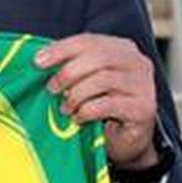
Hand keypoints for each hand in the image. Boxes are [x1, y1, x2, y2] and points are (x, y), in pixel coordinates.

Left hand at [34, 34, 158, 169]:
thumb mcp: (87, 81)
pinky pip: (108, 104)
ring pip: (103, 79)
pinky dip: (86, 111)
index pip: (88, 41)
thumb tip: (40, 58)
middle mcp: (137, 62)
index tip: (37, 62)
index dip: (60, 49)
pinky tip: (79, 118)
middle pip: (98, 57)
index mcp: (122, 48)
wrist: (127, 141)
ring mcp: (144, 85)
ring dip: (77, 94)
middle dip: (68, 73)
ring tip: (65, 108)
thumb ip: (71, 66)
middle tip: (52, 89)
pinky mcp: (143, 108)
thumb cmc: (103, 106)